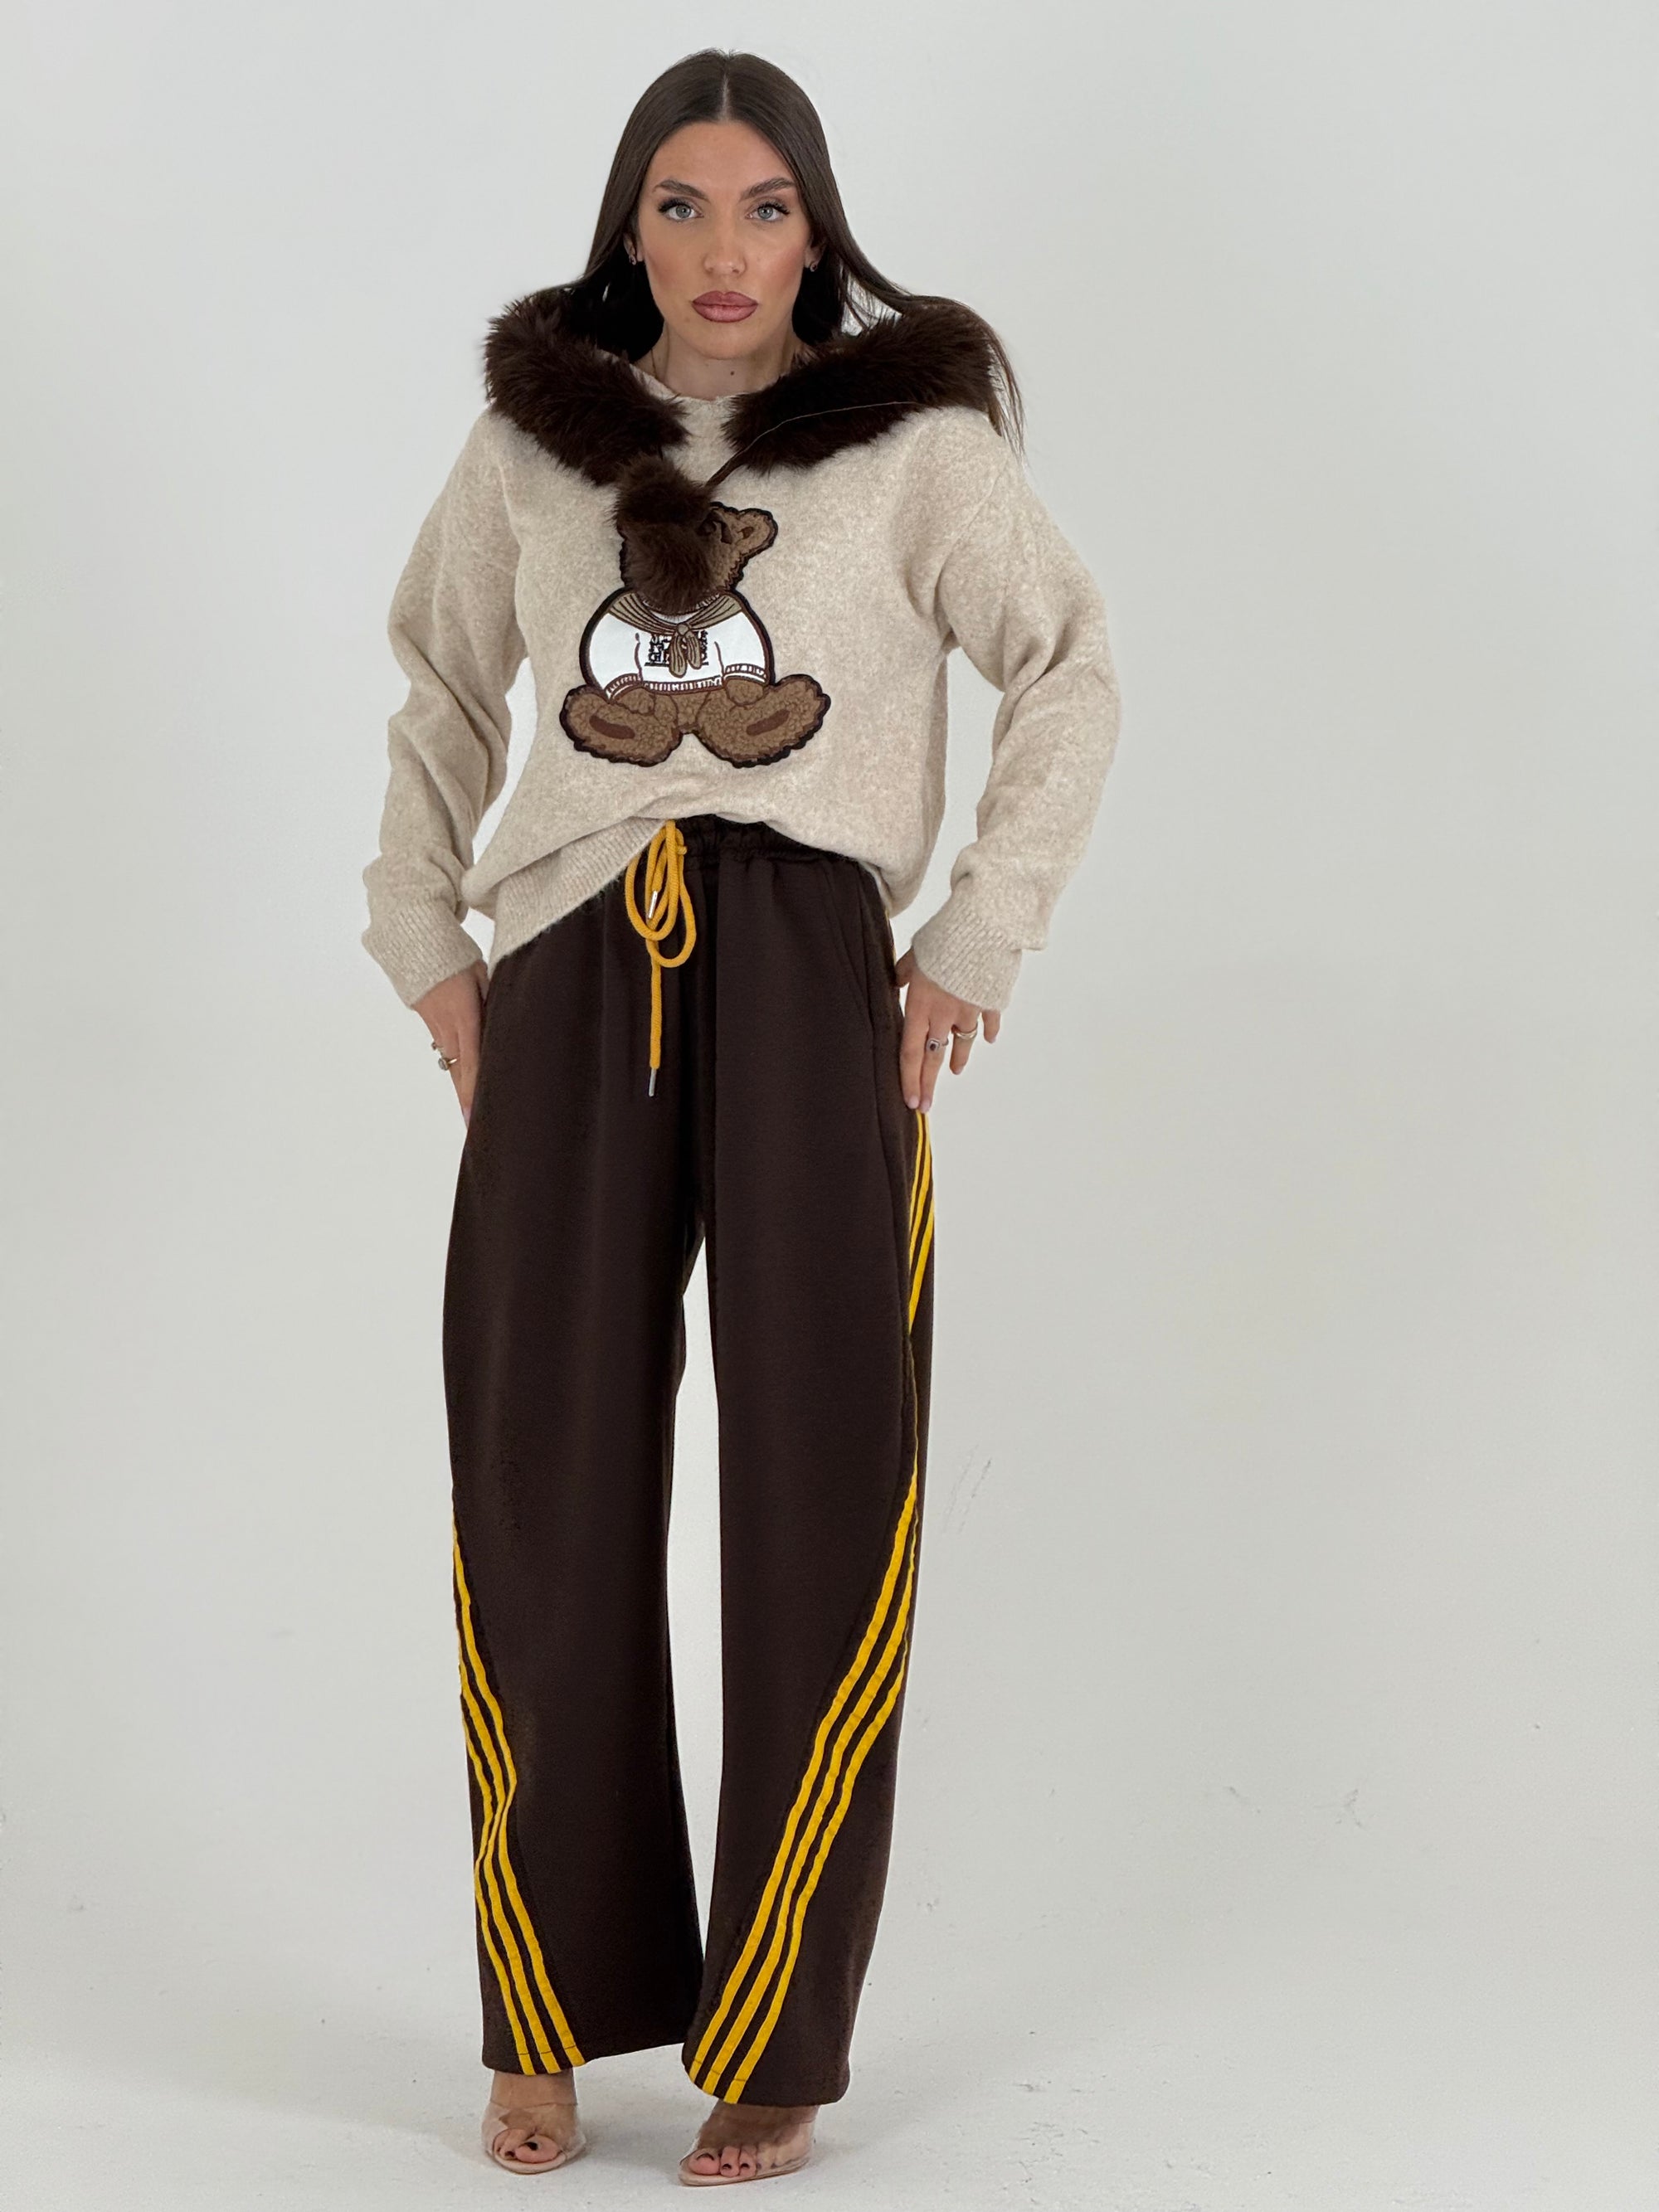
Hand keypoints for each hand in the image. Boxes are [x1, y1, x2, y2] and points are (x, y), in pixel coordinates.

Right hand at [414, 961, 487, 1123]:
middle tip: (477, 1132)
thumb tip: (505, 1029)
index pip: (471, 1061)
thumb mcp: (483, 975)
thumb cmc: (457, 957)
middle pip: (461, 1071)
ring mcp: (436, 1027)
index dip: (474, 1092)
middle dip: (469, 1101)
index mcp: (462, 1015)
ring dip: (464, 1088)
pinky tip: (467, 1086)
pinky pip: (448, 1050)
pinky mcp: (431, 1025)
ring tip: (473, 1119)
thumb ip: (494, 1002)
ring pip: (453, 1063)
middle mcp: (446, 1027)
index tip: (474, 1118)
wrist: (416, 945)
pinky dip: (459, 1068)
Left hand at [894, 949, 1000, 1112]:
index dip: (909, 1079)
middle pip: (933, 1056)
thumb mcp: (914, 955)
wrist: (982, 930)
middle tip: (926, 1106)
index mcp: (920, 1005)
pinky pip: (989, 1021)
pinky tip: (989, 1039)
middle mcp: (944, 1014)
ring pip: (962, 1042)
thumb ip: (904, 972)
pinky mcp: (991, 1000)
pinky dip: (989, 1030)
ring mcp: (969, 1009)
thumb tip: (898, 980)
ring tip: (955, 1070)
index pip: (910, 1051)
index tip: (911, 1101)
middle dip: (928, 1083)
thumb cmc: (942, 939)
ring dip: (958, 1058)